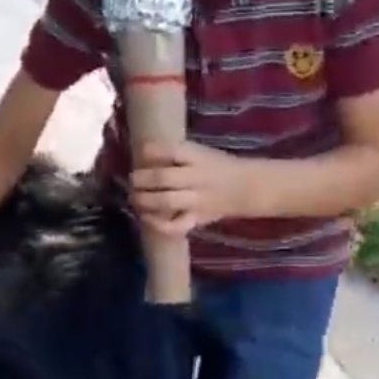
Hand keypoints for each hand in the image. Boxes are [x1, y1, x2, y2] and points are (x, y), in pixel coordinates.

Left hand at [129, 140, 253, 234]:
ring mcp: (196, 201)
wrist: (246, 188)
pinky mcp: (197, 220)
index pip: (172, 151)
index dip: (151, 151)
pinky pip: (176, 226)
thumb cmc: (217, 166)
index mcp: (197, 158)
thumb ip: (174, 153)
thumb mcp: (199, 152)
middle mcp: (196, 178)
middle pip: (164, 178)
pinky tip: (146, 218)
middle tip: (132, 180)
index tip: (140, 152)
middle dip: (141, 179)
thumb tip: (140, 152)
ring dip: (144, 200)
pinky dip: (158, 224)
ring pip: (166, 202)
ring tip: (134, 198)